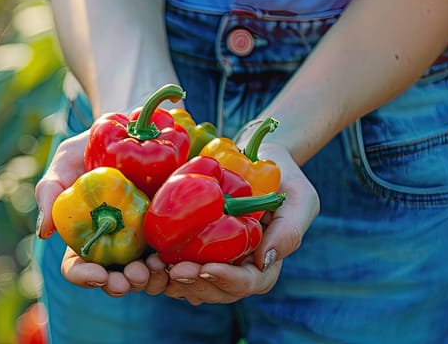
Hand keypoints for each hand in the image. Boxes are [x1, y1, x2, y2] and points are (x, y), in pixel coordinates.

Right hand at [35, 130, 167, 295]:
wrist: (132, 131)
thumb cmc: (90, 148)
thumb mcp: (65, 161)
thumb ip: (49, 192)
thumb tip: (43, 233)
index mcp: (82, 238)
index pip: (77, 268)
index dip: (85, 278)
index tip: (98, 275)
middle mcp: (111, 247)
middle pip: (113, 280)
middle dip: (121, 285)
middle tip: (132, 276)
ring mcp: (141, 243)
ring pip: (143, 276)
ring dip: (149, 280)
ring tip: (155, 268)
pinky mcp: (168, 234)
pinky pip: (171, 261)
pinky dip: (173, 267)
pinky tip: (175, 260)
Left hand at [163, 143, 318, 303]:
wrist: (254, 157)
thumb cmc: (284, 178)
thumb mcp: (299, 199)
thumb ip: (290, 231)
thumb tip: (263, 261)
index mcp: (262, 265)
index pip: (245, 283)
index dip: (225, 280)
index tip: (207, 267)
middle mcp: (235, 269)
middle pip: (214, 291)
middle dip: (194, 284)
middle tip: (174, 269)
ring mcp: (211, 261)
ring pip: (190, 286)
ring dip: (172, 282)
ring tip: (155, 268)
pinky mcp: (189, 249)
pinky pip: (173, 268)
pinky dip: (160, 269)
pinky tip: (148, 259)